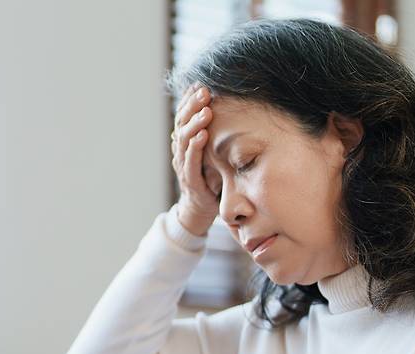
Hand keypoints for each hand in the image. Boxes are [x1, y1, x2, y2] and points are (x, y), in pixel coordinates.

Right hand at [171, 83, 216, 235]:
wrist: (202, 208)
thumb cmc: (211, 177)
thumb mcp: (214, 151)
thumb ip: (217, 133)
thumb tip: (233, 109)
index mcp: (185, 140)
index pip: (184, 115)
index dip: (190, 99)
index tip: (200, 84)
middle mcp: (181, 150)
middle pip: (182, 122)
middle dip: (192, 105)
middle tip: (204, 91)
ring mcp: (183, 165)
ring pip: (184, 139)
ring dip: (194, 123)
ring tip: (206, 110)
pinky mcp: (190, 180)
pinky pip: (190, 160)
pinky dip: (195, 147)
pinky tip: (203, 135)